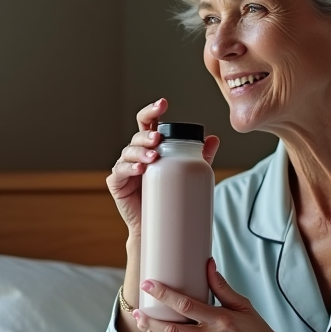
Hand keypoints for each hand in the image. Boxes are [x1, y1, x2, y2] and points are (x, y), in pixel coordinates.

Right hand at [106, 98, 219, 238]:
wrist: (156, 227)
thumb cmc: (169, 196)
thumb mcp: (188, 174)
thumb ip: (199, 157)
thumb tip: (213, 139)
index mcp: (150, 147)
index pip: (148, 123)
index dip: (152, 111)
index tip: (163, 104)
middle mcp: (136, 154)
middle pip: (137, 135)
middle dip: (147, 135)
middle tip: (158, 138)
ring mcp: (125, 168)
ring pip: (128, 151)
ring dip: (140, 152)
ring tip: (153, 157)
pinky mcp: (117, 183)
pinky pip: (120, 171)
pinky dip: (129, 168)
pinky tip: (140, 170)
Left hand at [134, 259, 289, 331]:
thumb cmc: (256, 330)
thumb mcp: (243, 304)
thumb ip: (221, 286)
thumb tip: (207, 264)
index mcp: (221, 320)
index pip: (185, 305)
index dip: (164, 294)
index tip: (148, 285)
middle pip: (172, 330)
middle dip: (150, 320)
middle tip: (136, 310)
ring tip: (141, 322)